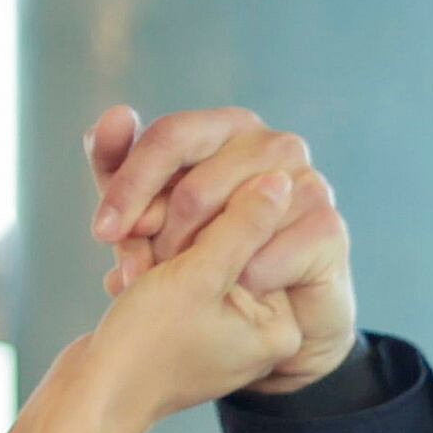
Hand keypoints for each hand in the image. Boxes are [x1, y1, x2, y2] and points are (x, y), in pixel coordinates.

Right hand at [51, 163, 309, 432]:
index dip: (220, 222)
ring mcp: (222, 327)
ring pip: (199, 254)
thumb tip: (281, 179)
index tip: (181, 241)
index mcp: (279, 327)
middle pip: (235, 248)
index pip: (268, 244)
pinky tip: (130, 272)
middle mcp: (258, 329)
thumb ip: (240, 227)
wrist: (90, 400)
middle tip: (154, 264)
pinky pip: (176, 272)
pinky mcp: (186, 322)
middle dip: (185, 237)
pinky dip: (150, 260)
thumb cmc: (144, 346)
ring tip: (137, 274)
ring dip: (160, 246)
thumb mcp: (197, 277)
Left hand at [89, 105, 360, 391]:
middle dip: (161, 237)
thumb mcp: (147, 214)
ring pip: (233, 220)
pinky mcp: (329, 226)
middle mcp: (273, 144)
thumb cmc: (206, 255)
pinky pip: (267, 254)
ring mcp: (308, 182)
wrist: (271, 318)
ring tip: (184, 287)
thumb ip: (118, 165)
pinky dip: (242, 281)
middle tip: (142, 275)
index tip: (103, 233)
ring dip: (200, 264)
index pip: (169, 138)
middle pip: (197, 185)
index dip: (130, 185)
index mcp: (227, 127)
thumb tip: (120, 114)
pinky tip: (237, 293)